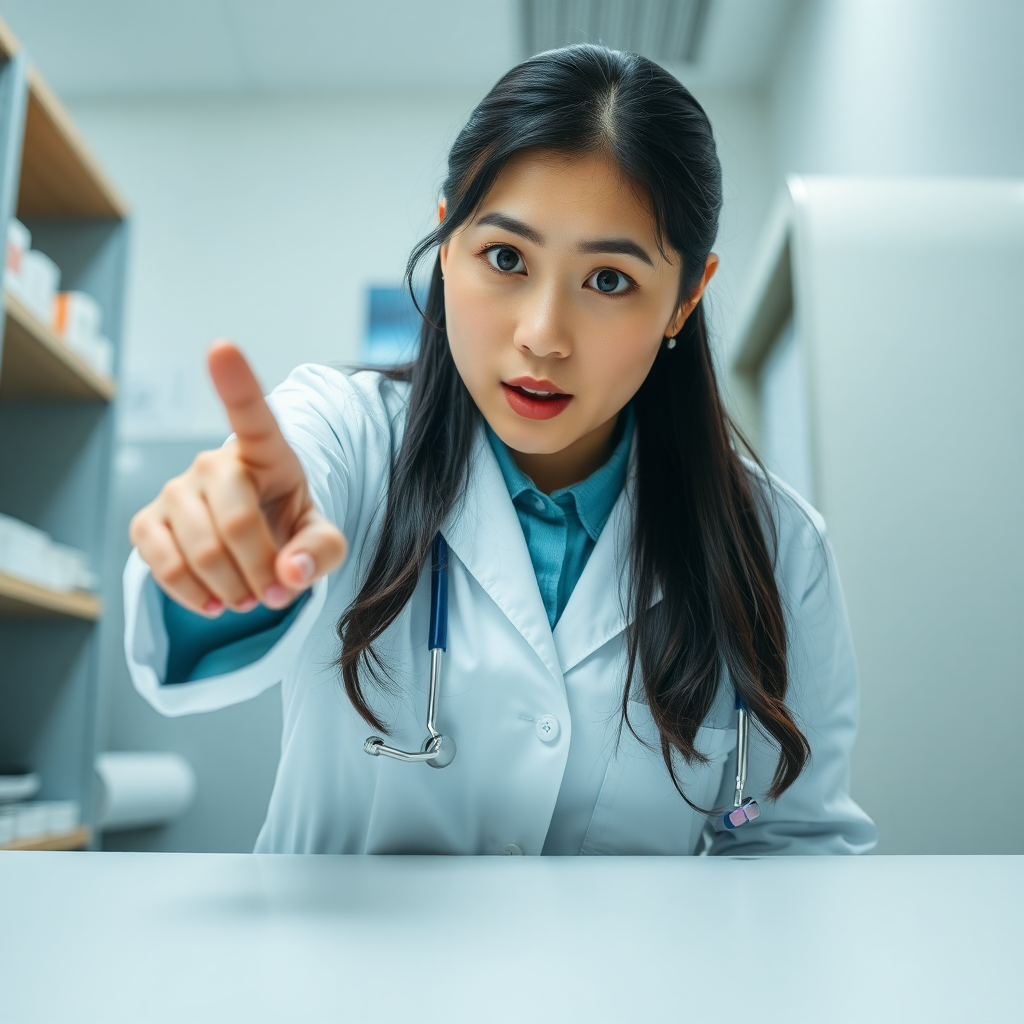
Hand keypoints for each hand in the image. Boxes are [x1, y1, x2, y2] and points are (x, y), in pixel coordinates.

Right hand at [129, 341, 346, 615]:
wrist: (253, 545)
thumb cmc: (290, 528)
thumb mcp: (322, 539)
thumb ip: (320, 553)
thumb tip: (288, 574)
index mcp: (266, 451)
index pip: (250, 413)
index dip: (234, 381)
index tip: (221, 347)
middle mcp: (214, 462)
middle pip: (235, 524)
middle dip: (260, 573)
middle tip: (273, 594)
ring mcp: (176, 490)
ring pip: (201, 552)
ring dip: (232, 591)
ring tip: (249, 597)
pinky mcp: (147, 522)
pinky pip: (162, 567)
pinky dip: (192, 596)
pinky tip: (213, 601)